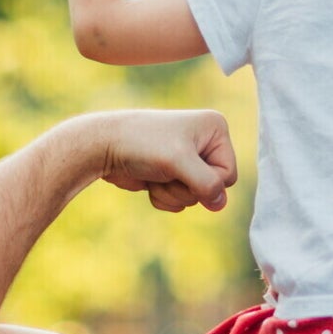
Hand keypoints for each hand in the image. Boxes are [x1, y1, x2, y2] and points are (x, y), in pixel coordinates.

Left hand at [99, 109, 236, 212]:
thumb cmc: (142, 144)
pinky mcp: (171, 174)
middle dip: (186, 188)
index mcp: (215, 129)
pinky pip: (179, 201)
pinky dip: (163, 197)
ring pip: (195, 197)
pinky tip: (149, 182)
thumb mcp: (179, 162)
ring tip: (155, 174)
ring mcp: (188, 160)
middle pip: (213, 188)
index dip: (206, 181)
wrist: (104, 146)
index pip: (228, 174)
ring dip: (172, 193)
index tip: (182, 167)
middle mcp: (205, 142)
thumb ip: (207, 184)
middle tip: (165, 170)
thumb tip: (220, 203)